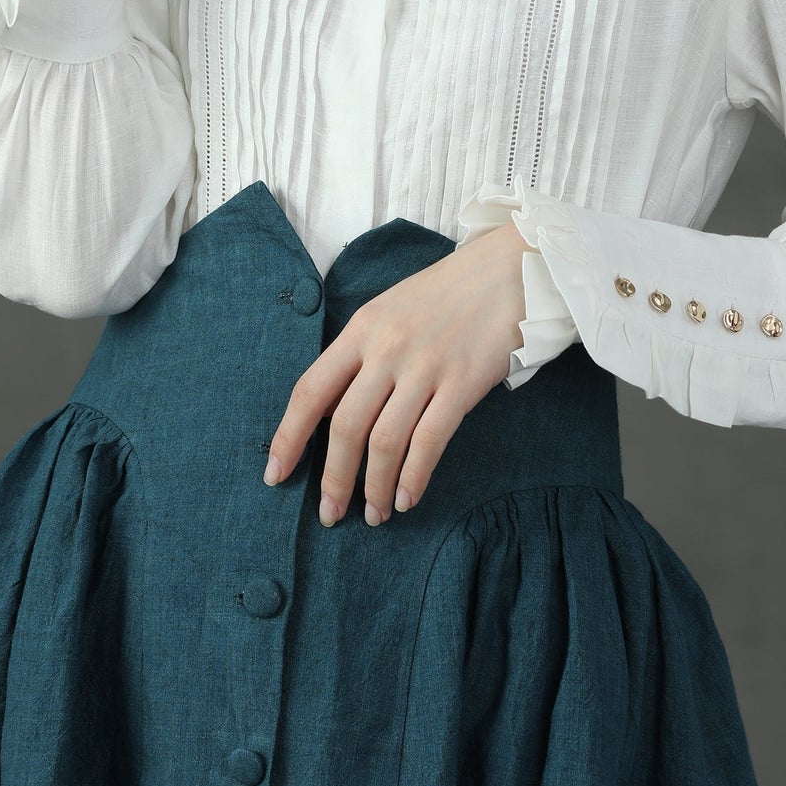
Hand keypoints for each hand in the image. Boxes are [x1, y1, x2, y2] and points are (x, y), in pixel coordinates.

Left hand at [262, 221, 531, 525]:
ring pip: (385, 441)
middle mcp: (386, 348)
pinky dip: (413, 477)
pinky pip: (429, 441)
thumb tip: (334, 412)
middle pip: (345, 425)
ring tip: (373, 514)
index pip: (310, 390)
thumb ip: (362, 354)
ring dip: (374, 487)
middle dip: (333, 479)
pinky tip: (406, 499)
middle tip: (330, 514)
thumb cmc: (447, 294)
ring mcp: (425, 366)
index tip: (276, 475)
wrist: (509, 270)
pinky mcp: (463, 383)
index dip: (288, 438)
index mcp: (361, 329)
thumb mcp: (390, 311)